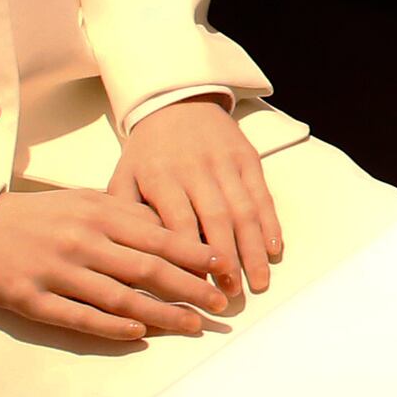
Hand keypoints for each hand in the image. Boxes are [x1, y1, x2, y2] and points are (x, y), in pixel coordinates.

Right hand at [0, 186, 232, 342]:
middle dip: (190, 289)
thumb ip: (125, 216)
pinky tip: (139, 336)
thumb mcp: (83, 201)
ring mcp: (55, 272)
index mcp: (98, 213)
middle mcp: (81, 241)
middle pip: (147, 270)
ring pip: (119, 298)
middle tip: (222, 304)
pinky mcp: (30, 300)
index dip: (195, 255)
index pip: (158, 237)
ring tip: (193, 326)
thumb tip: (173, 232)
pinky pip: (78, 317)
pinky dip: (111, 328)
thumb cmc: (37, 216)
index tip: (226, 268)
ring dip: (161, 315)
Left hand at [117, 95, 281, 295]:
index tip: (198, 289)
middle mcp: (195, 169)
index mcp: (160, 177)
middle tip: (233, 295)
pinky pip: (262, 194)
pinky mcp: (247, 157)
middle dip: (227, 261)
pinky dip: (271, 223)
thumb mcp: (122, 176)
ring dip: (254, 249)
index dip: (190, 258)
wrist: (176, 101)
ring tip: (260, 281)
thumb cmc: (146, 151)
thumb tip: (130, 259)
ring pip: (244, 210)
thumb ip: (124, 215)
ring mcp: (225, 162)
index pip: (178, 224)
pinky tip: (274, 249)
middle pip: (216, 220)